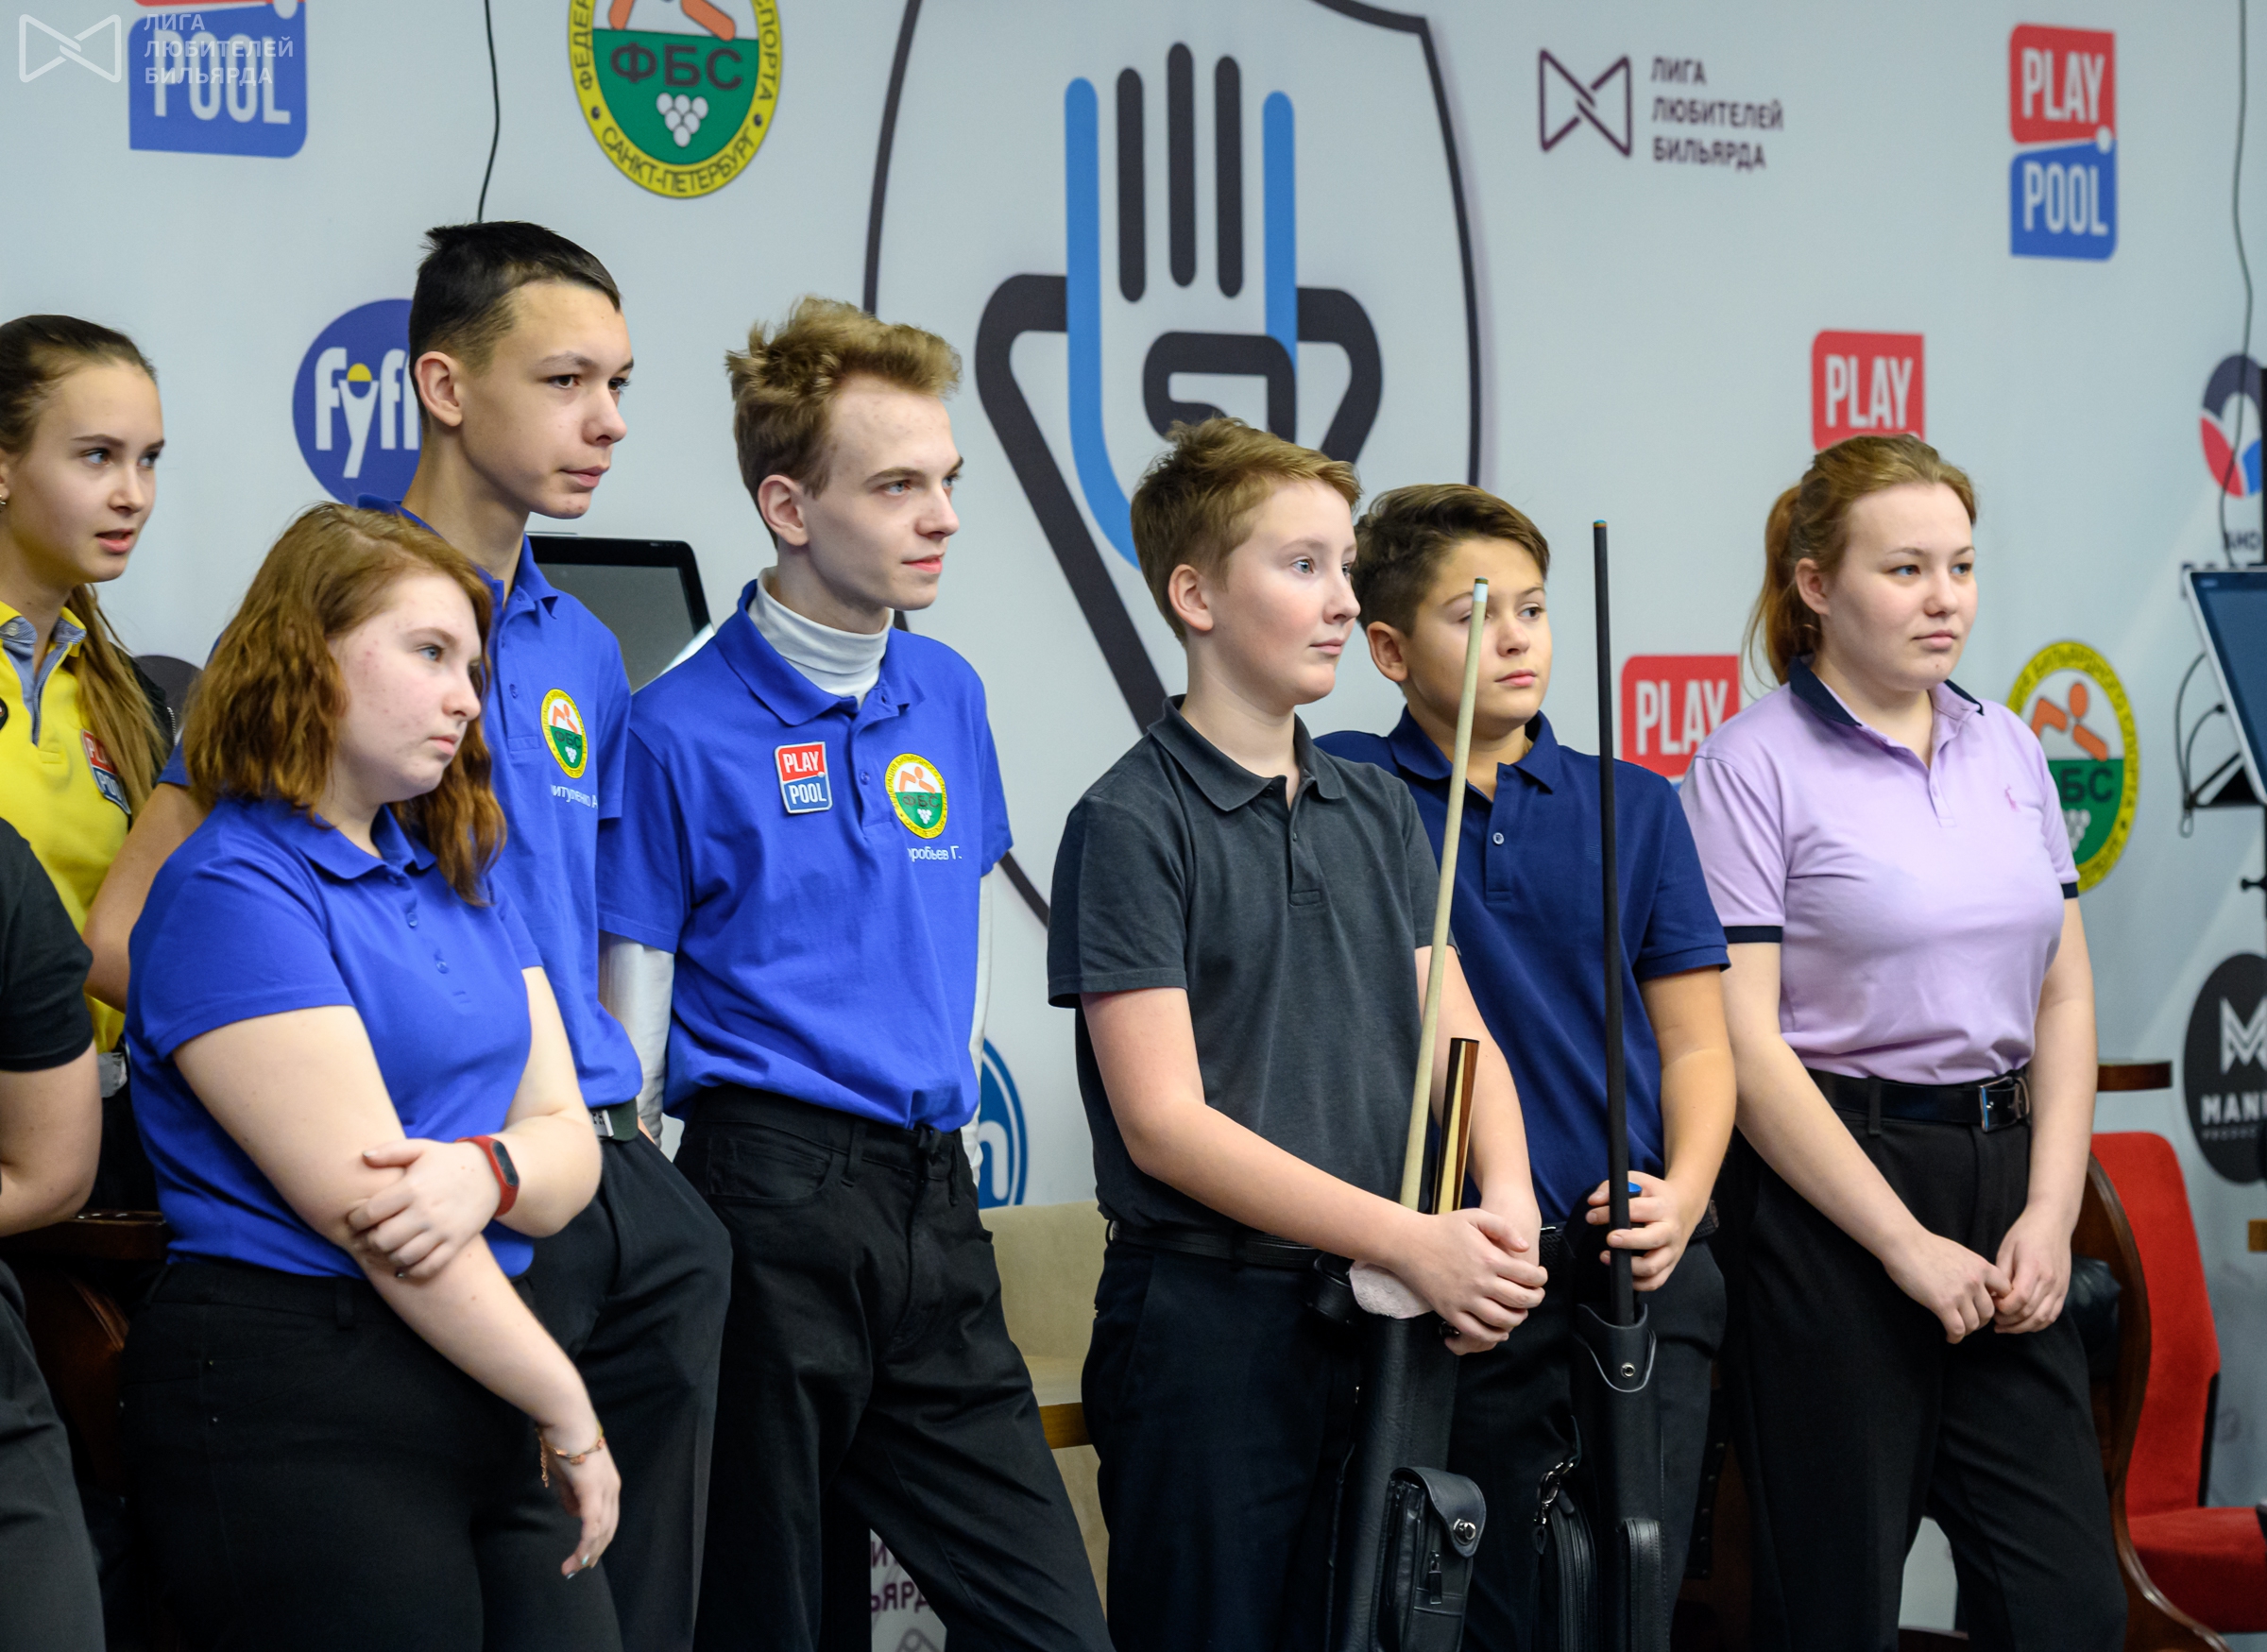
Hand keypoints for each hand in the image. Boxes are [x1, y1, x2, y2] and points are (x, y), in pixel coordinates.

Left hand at [347, 1139, 500, 1280]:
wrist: (493, 1173)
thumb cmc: (450, 1160)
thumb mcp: (422, 1148)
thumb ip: (390, 1151)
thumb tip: (363, 1157)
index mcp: (412, 1188)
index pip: (370, 1213)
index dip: (355, 1221)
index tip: (355, 1221)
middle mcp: (425, 1212)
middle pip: (382, 1240)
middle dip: (367, 1242)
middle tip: (366, 1238)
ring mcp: (442, 1230)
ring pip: (402, 1257)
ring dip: (386, 1258)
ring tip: (383, 1250)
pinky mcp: (455, 1243)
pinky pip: (428, 1267)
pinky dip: (411, 1272)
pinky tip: (403, 1266)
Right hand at [539, 1421, 619, 1578]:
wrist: (565, 1418)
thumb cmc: (563, 1441)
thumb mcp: (566, 1474)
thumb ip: (571, 1495)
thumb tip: (573, 1515)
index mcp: (608, 1484)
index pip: (608, 1520)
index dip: (597, 1541)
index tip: (585, 1559)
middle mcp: (612, 1489)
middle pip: (608, 1530)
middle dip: (593, 1553)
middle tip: (576, 1570)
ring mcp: (605, 1490)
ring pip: (600, 1532)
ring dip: (586, 1554)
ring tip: (571, 1569)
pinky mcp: (592, 1490)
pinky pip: (591, 1525)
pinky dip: (584, 1545)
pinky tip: (576, 1559)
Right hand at [1385, 1206, 1547, 1353]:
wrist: (1407, 1242)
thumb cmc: (1443, 1227)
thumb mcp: (1475, 1216)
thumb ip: (1504, 1228)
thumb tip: (1525, 1248)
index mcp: (1489, 1258)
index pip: (1528, 1276)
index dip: (1541, 1278)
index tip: (1540, 1277)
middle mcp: (1480, 1281)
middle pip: (1520, 1300)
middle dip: (1535, 1299)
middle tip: (1536, 1296)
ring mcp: (1464, 1299)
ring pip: (1502, 1319)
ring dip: (1518, 1318)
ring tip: (1520, 1312)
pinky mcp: (1449, 1311)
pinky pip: (1477, 1331)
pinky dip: (1494, 1335)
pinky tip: (1501, 1329)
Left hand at [1583, 1171, 1699, 1290]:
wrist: (1686, 1207)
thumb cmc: (1655, 1194)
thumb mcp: (1638, 1181)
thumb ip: (1613, 1187)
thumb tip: (1593, 1201)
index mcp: (1663, 1207)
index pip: (1637, 1210)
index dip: (1612, 1213)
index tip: (1592, 1216)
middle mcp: (1670, 1230)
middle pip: (1652, 1239)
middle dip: (1629, 1241)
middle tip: (1609, 1238)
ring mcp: (1672, 1250)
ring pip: (1654, 1266)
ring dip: (1630, 1266)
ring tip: (1606, 1257)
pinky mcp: (1670, 1265)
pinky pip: (1656, 1281)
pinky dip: (1639, 1283)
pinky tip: (1622, 1274)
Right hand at [1881, 1226, 2009, 1342]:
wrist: (1903, 1243)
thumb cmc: (1926, 1246)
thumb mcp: (1959, 1253)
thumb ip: (1973, 1269)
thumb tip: (1978, 1285)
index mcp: (1981, 1266)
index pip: (2006, 1290)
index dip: (1998, 1302)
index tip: (1984, 1306)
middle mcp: (1975, 1280)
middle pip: (1989, 1312)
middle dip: (1980, 1320)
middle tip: (1969, 1322)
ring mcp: (1960, 1293)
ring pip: (1974, 1323)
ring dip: (1966, 1330)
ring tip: (1957, 1330)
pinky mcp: (1943, 1303)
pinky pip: (1957, 1329)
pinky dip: (1955, 1337)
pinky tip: (1949, 1336)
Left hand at [1992, 1204, 2074, 1333]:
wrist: (2053, 1223)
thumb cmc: (2025, 1233)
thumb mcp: (2006, 1249)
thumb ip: (2002, 1275)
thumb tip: (1993, 1297)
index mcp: (2033, 1268)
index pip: (2019, 1299)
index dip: (2003, 1308)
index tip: (1990, 1305)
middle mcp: (2050, 1281)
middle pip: (2030, 1312)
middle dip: (2009, 1321)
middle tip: (1993, 1319)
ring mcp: (2060, 1287)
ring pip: (2042, 1318)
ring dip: (2022, 1327)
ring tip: (2005, 1326)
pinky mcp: (2064, 1290)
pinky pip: (2052, 1315)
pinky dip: (2038, 1324)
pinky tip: (2023, 1324)